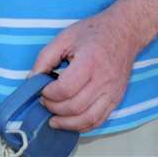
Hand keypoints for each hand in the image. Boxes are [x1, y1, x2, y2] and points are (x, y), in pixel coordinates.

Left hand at [32, 10, 141, 132]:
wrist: (125, 31)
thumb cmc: (95, 32)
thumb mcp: (65, 37)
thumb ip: (45, 57)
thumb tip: (32, 79)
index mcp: (89, 62)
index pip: (65, 89)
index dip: (49, 93)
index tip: (42, 89)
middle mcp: (103, 80)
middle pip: (74, 107)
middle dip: (54, 108)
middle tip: (45, 101)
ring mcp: (112, 92)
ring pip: (87, 119)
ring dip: (67, 123)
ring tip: (53, 119)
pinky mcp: (116, 98)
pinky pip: (99, 120)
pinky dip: (83, 126)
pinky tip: (70, 122)